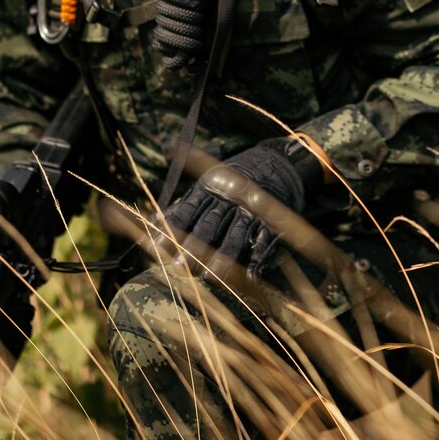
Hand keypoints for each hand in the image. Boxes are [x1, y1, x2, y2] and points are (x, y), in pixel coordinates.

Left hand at [169, 139, 320, 274]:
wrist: (281, 161)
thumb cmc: (238, 176)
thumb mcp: (210, 181)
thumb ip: (187, 202)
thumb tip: (157, 220)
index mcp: (211, 188)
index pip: (188, 211)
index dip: (173, 230)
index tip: (158, 248)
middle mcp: (230, 198)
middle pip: (209, 225)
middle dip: (193, 247)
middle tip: (180, 267)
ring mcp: (253, 209)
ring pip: (235, 235)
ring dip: (222, 258)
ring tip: (210, 277)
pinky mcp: (273, 220)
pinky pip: (264, 241)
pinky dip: (257, 260)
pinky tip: (249, 277)